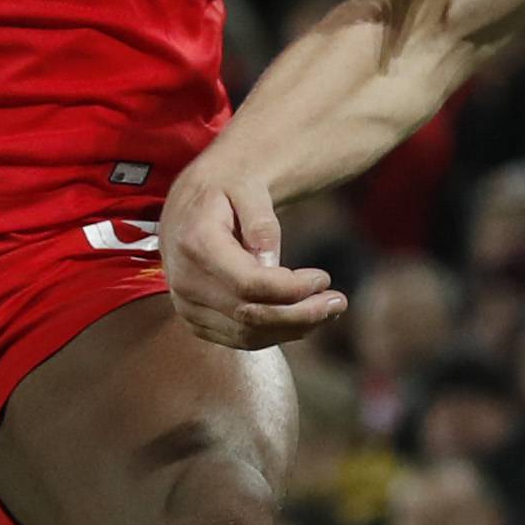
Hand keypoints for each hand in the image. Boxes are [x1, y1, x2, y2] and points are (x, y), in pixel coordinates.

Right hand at [159, 161, 348, 351]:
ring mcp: (187, 307)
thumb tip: (272, 263)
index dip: (291, 289)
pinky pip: (240, 339)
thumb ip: (261, 221)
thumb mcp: (246, 185)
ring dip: (294, 328)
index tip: (323, 278)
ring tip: (328, 309)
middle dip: (301, 314)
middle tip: (338, 301)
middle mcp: (186, 282)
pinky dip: (276, 333)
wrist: (188, 206)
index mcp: (196, 245)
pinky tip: (302, 317)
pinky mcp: (195, 322)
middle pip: (251, 316)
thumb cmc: (223, 189)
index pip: (248, 283)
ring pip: (248, 335)